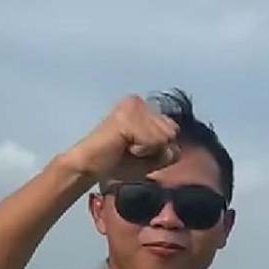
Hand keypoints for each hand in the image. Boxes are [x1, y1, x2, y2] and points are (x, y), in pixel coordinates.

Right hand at [60, 95, 181, 182]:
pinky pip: (153, 141)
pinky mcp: (126, 117)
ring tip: (126, 147)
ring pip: (164, 137)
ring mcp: (132, 107)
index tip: (138, 149)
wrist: (90, 167)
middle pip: (172, 132)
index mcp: (143, 107)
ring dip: (148, 150)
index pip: (173, 129)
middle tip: (131, 149)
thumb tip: (177, 145)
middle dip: (156, 148)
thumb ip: (171, 149)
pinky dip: (142, 150)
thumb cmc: (119, 162)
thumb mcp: (154, 157)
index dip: (160, 147)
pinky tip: (123, 146)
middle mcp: (138, 101)